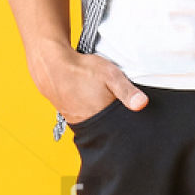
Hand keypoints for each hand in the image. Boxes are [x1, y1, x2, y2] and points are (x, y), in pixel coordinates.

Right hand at [28, 41, 147, 123]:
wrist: (52, 65)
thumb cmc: (82, 69)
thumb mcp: (110, 75)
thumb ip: (127, 91)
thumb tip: (142, 104)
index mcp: (101, 116)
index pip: (120, 129)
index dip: (127, 122)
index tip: (132, 117)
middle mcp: (88, 123)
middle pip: (108, 128)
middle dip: (115, 120)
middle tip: (116, 105)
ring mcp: (76, 121)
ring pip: (96, 124)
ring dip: (102, 117)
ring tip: (102, 101)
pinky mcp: (69, 116)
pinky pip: (84, 119)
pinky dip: (90, 113)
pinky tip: (91, 101)